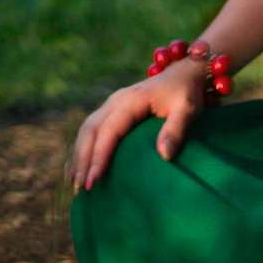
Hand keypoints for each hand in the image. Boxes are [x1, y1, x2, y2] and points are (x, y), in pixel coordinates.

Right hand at [70, 57, 215, 191]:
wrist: (182, 74)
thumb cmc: (186, 94)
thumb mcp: (188, 109)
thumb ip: (176, 129)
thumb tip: (164, 156)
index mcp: (130, 101)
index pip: (109, 131)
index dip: (99, 156)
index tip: (94, 180)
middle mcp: (114, 102)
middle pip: (89, 131)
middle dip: (82, 160)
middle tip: (81, 188)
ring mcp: (110, 106)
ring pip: (85, 131)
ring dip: (78, 157)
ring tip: (75, 185)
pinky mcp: (110, 113)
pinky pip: (89, 132)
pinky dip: (81, 151)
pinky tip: (75, 170)